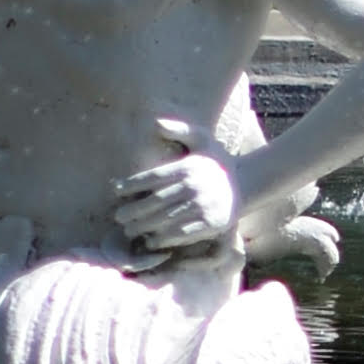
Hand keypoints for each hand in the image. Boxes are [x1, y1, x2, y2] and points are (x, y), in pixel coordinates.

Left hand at [113, 120, 240, 264]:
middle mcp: (194, 186)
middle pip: (154, 203)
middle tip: (118, 218)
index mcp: (189, 167)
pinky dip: (162, 239)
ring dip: (143, 228)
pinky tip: (152, 240)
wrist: (247, 183)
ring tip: (131, 230)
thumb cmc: (218, 161)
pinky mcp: (210, 223)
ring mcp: (202, 206)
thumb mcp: (203, 139)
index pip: (152, 178)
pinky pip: (179, 235)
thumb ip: (180, 130)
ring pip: (164, 221)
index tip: (116, 191)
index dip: (131, 185)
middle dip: (132, 212)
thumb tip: (156, 122)